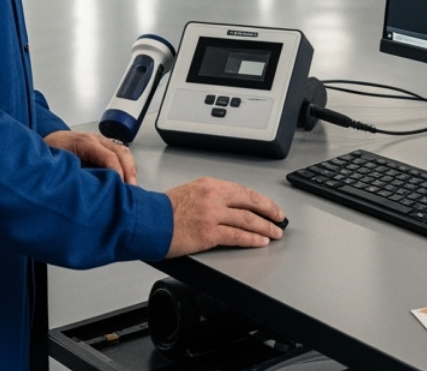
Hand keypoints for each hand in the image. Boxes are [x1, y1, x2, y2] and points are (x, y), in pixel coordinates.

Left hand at [44, 130, 137, 184]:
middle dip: (129, 172)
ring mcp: (100, 141)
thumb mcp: (58, 165)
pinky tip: (126, 180)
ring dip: (130, 170)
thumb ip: (74, 174)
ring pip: (123, 152)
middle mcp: (95, 139)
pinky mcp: (101, 147)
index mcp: (84, 142)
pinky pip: (119, 154)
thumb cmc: (49, 154)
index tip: (121, 188)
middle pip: (121, 152)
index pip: (109, 156)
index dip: (117, 172)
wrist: (44, 142)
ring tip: (131, 188)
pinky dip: (126, 167)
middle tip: (131, 191)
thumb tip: (92, 189)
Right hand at [165, 178, 284, 257]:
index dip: (259, 200)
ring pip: (248, 219)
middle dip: (269, 211)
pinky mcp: (209, 233)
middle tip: (280, 218)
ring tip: (275, 232)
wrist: (146, 221)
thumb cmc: (162, 210)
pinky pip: (237, 236)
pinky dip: (252, 238)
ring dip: (266, 227)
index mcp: (209, 185)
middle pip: (250, 202)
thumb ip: (209, 197)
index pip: (242, 191)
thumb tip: (226, 205)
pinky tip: (261, 241)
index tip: (268, 206)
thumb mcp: (188, 192)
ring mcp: (212, 214)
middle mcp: (213, 197)